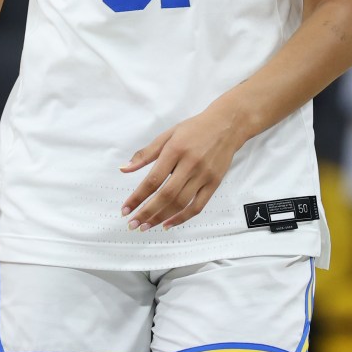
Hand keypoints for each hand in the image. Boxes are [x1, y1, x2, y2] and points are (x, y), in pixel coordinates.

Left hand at [120, 108, 242, 230]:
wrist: (226, 125)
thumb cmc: (195, 129)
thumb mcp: (167, 135)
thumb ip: (145, 154)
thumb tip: (124, 169)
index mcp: (175, 150)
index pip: (153, 179)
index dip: (138, 197)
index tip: (126, 208)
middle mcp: (190, 164)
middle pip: (166, 195)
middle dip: (147, 212)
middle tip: (133, 224)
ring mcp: (204, 175)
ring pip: (180, 203)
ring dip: (161, 217)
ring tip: (146, 226)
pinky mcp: (214, 184)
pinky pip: (197, 206)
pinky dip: (182, 218)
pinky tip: (168, 223)